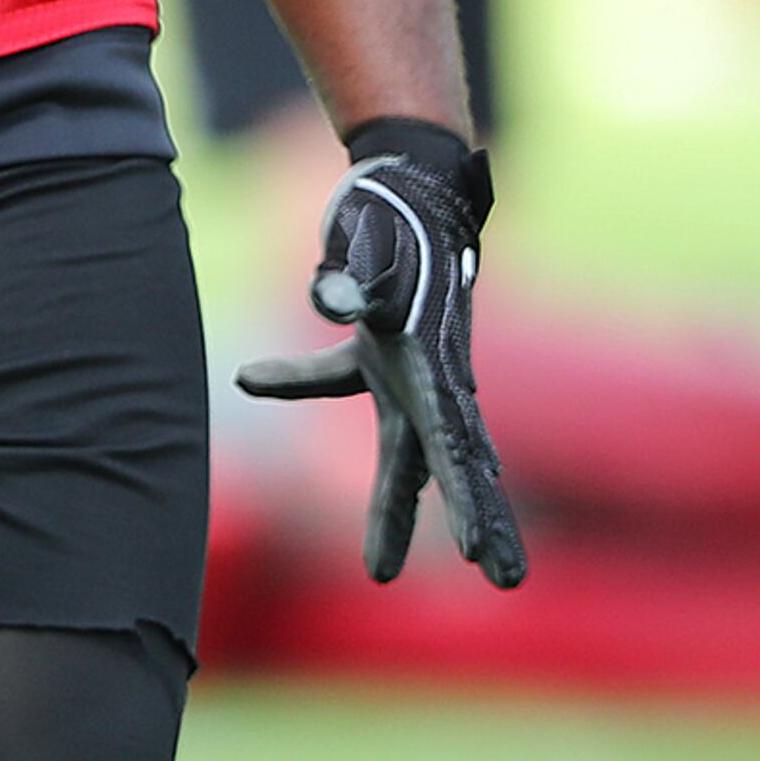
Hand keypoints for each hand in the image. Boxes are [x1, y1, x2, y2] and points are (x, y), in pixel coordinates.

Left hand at [237, 126, 524, 588]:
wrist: (405, 178)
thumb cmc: (391, 213)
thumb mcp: (371, 244)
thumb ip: (353, 280)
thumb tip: (333, 303)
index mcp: (434, 362)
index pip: (452, 444)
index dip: (466, 499)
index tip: (479, 554)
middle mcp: (432, 374)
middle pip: (454, 462)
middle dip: (479, 521)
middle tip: (505, 581)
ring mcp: (410, 367)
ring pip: (411, 451)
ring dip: (400, 508)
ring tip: (387, 572)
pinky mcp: (381, 350)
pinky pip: (343, 384)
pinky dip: (301, 383)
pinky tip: (254, 383)